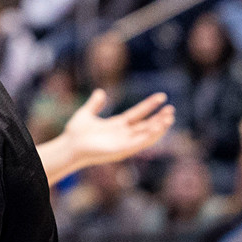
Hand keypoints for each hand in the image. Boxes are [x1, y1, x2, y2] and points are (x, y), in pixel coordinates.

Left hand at [50, 90, 175, 180]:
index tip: (162, 97)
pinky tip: (159, 128)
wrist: (70, 145)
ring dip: (158, 127)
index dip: (149, 105)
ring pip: (146, 134)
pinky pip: (139, 143)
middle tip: (172, 109)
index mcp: (117, 125)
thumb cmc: (76, 133)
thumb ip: (95, 104)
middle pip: (146, 125)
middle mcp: (123, 134)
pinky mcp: (122, 150)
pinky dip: (150, 136)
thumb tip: (100, 92)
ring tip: (170, 118)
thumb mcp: (86, 113)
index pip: (138, 114)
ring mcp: (123, 142)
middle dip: (159, 118)